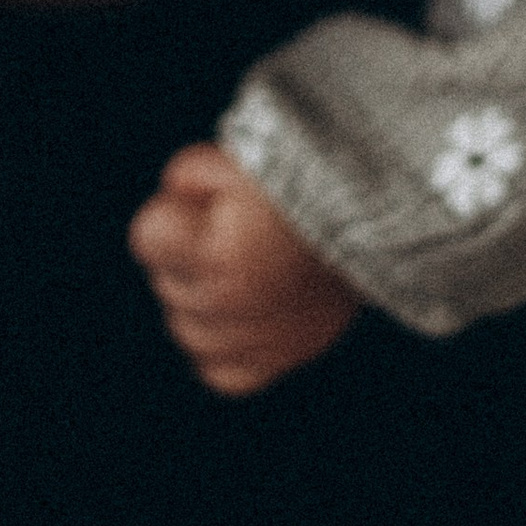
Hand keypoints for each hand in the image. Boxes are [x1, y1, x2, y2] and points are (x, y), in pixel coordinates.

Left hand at [128, 143, 361, 395]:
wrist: (378, 213)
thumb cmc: (308, 177)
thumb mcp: (237, 157)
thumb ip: (186, 179)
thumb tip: (174, 206)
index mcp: (218, 256)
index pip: (146, 237)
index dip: (176, 211)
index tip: (213, 201)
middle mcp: (231, 308)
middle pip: (164, 281)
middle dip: (188, 252)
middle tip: (239, 229)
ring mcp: (252, 342)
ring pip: (184, 327)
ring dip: (201, 299)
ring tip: (248, 266)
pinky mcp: (274, 362)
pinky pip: (216, 369)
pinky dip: (221, 344)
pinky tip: (242, 312)